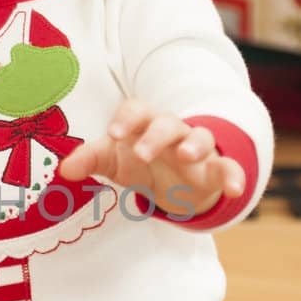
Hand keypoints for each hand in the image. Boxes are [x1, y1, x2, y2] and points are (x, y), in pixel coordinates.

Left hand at [57, 98, 245, 215]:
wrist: (176, 183)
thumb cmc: (140, 163)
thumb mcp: (114, 162)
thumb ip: (90, 160)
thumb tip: (63, 169)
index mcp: (144, 124)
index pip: (137, 111)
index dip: (126, 119)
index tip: (114, 134)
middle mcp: (172, 131)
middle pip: (167, 123)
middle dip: (155, 135)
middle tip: (141, 153)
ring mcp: (196, 149)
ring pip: (200, 137)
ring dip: (194, 144)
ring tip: (186, 155)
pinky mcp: (215, 170)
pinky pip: (228, 167)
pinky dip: (235, 176)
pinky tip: (236, 190)